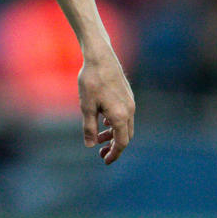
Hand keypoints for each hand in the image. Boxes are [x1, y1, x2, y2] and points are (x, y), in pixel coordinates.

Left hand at [78, 47, 134, 164]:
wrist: (100, 56)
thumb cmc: (91, 80)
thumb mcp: (86, 106)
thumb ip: (89, 128)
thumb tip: (90, 146)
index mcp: (120, 116)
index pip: (121, 142)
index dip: (114, 154)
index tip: (105, 161)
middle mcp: (129, 110)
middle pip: (126, 135)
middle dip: (114, 146)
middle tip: (100, 152)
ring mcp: (130, 101)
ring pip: (125, 125)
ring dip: (113, 133)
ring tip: (99, 137)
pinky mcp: (127, 94)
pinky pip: (125, 114)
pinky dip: (115, 122)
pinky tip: (103, 120)